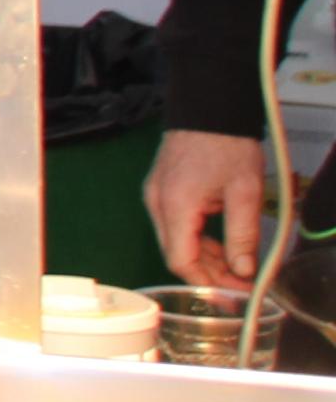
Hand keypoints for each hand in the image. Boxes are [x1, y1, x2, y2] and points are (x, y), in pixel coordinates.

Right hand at [148, 126, 272, 286]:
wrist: (208, 109)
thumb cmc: (226, 144)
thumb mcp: (245, 192)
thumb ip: (243, 235)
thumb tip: (243, 270)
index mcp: (175, 205)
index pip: (181, 260)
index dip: (208, 283)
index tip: (235, 291)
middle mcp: (157, 204)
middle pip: (176, 254)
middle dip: (209, 273)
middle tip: (242, 281)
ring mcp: (155, 196)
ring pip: (175, 241)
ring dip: (204, 257)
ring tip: (236, 263)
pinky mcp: (161, 191)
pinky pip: (175, 226)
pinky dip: (196, 239)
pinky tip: (220, 242)